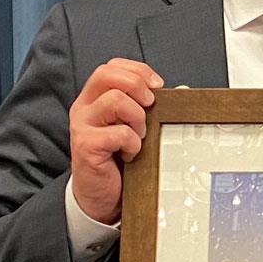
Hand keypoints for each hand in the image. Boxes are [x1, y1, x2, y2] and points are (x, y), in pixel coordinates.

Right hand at [68, 58, 162, 223]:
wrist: (102, 194)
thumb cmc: (119, 157)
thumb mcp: (133, 126)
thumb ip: (148, 107)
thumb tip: (181, 91)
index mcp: (94, 98)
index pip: (111, 67)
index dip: (137, 71)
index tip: (156, 86)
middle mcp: (84, 108)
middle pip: (108, 74)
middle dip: (137, 86)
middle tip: (150, 106)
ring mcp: (82, 126)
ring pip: (115, 100)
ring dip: (137, 118)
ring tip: (138, 136)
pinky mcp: (86, 145)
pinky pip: (119, 133)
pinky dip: (133, 143)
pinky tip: (130, 154)